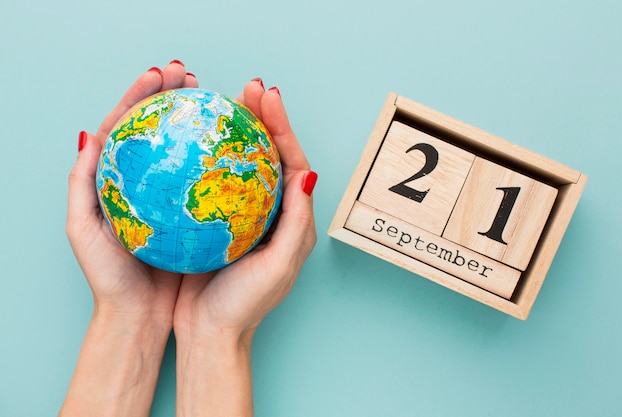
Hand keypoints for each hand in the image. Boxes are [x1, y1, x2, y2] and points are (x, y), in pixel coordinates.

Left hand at [60, 61, 198, 416]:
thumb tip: (90, 136)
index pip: (126, 124)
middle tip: (187, 74)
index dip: (142, 94)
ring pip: (188, 147)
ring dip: (198, 118)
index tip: (162, 75)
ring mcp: (174, 195)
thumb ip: (82, 183)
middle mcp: (148, 183)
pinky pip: (208, 176)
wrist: (139, 316)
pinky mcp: (195, 212)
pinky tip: (232, 143)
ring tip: (210, 95)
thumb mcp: (83, 230)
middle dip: (171, 95)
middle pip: (160, 127)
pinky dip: (218, 156)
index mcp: (116, 179)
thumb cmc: (109, 278)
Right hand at [173, 79, 317, 416]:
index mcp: (293, 218)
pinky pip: (216, 180)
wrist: (211, 333)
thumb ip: (296, 221)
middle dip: (263, 119)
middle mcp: (272, 211)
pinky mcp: (218, 220)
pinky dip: (209, 157)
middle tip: (249, 89)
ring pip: (243, 163)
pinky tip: (195, 141)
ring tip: (226, 103)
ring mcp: (244, 214)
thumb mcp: (279, 265)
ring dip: (238, 132)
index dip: (282, 127)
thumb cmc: (247, 304)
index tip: (267, 97)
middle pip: (269, 155)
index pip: (292, 162)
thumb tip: (308, 173)